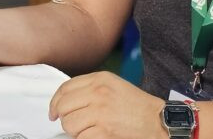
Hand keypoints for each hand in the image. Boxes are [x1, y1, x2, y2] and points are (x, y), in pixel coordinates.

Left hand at [48, 71, 165, 138]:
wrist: (159, 122)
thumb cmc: (138, 106)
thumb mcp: (113, 86)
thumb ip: (90, 88)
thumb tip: (66, 100)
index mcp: (100, 79)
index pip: (65, 88)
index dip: (55, 102)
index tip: (53, 111)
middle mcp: (98, 93)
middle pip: (63, 107)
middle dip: (64, 118)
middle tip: (73, 123)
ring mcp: (100, 112)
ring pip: (69, 124)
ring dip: (75, 131)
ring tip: (88, 130)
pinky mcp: (104, 131)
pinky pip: (81, 137)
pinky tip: (95, 136)